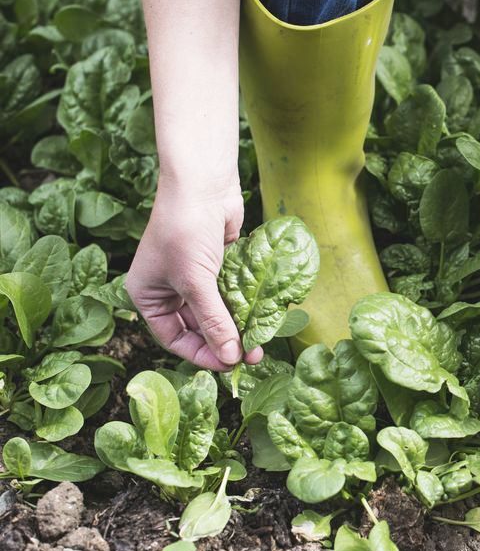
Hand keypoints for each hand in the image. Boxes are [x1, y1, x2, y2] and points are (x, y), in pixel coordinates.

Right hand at [127, 179, 263, 370]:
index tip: (228, 365)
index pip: (174, 338)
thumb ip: (214, 321)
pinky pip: (231, 294)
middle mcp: (169, 288)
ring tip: (259, 343)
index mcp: (148, 296)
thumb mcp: (196, 282)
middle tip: (250, 356)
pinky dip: (244, 306)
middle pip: (198, 328)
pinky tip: (260, 319)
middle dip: (223, 342)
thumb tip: (230, 356)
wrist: (203, 184)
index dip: (201, 354)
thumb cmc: (186, 230)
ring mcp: (194, 276)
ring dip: (237, 327)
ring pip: (217, 312)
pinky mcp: (218, 265)